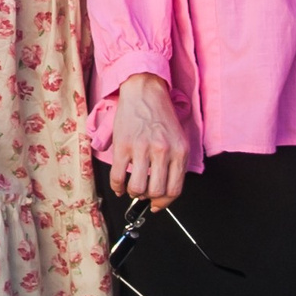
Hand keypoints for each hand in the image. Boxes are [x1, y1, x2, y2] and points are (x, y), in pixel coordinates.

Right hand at [107, 73, 188, 206]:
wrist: (144, 91)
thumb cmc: (160, 114)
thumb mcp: (178, 138)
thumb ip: (175, 163)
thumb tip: (165, 189)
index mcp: (179, 151)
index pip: (175, 189)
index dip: (164, 202)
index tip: (157, 205)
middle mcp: (163, 151)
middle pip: (156, 192)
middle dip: (149, 199)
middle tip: (144, 195)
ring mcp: (142, 148)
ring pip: (137, 188)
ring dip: (133, 193)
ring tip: (132, 187)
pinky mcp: (123, 145)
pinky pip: (118, 177)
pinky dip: (117, 187)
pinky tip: (119, 185)